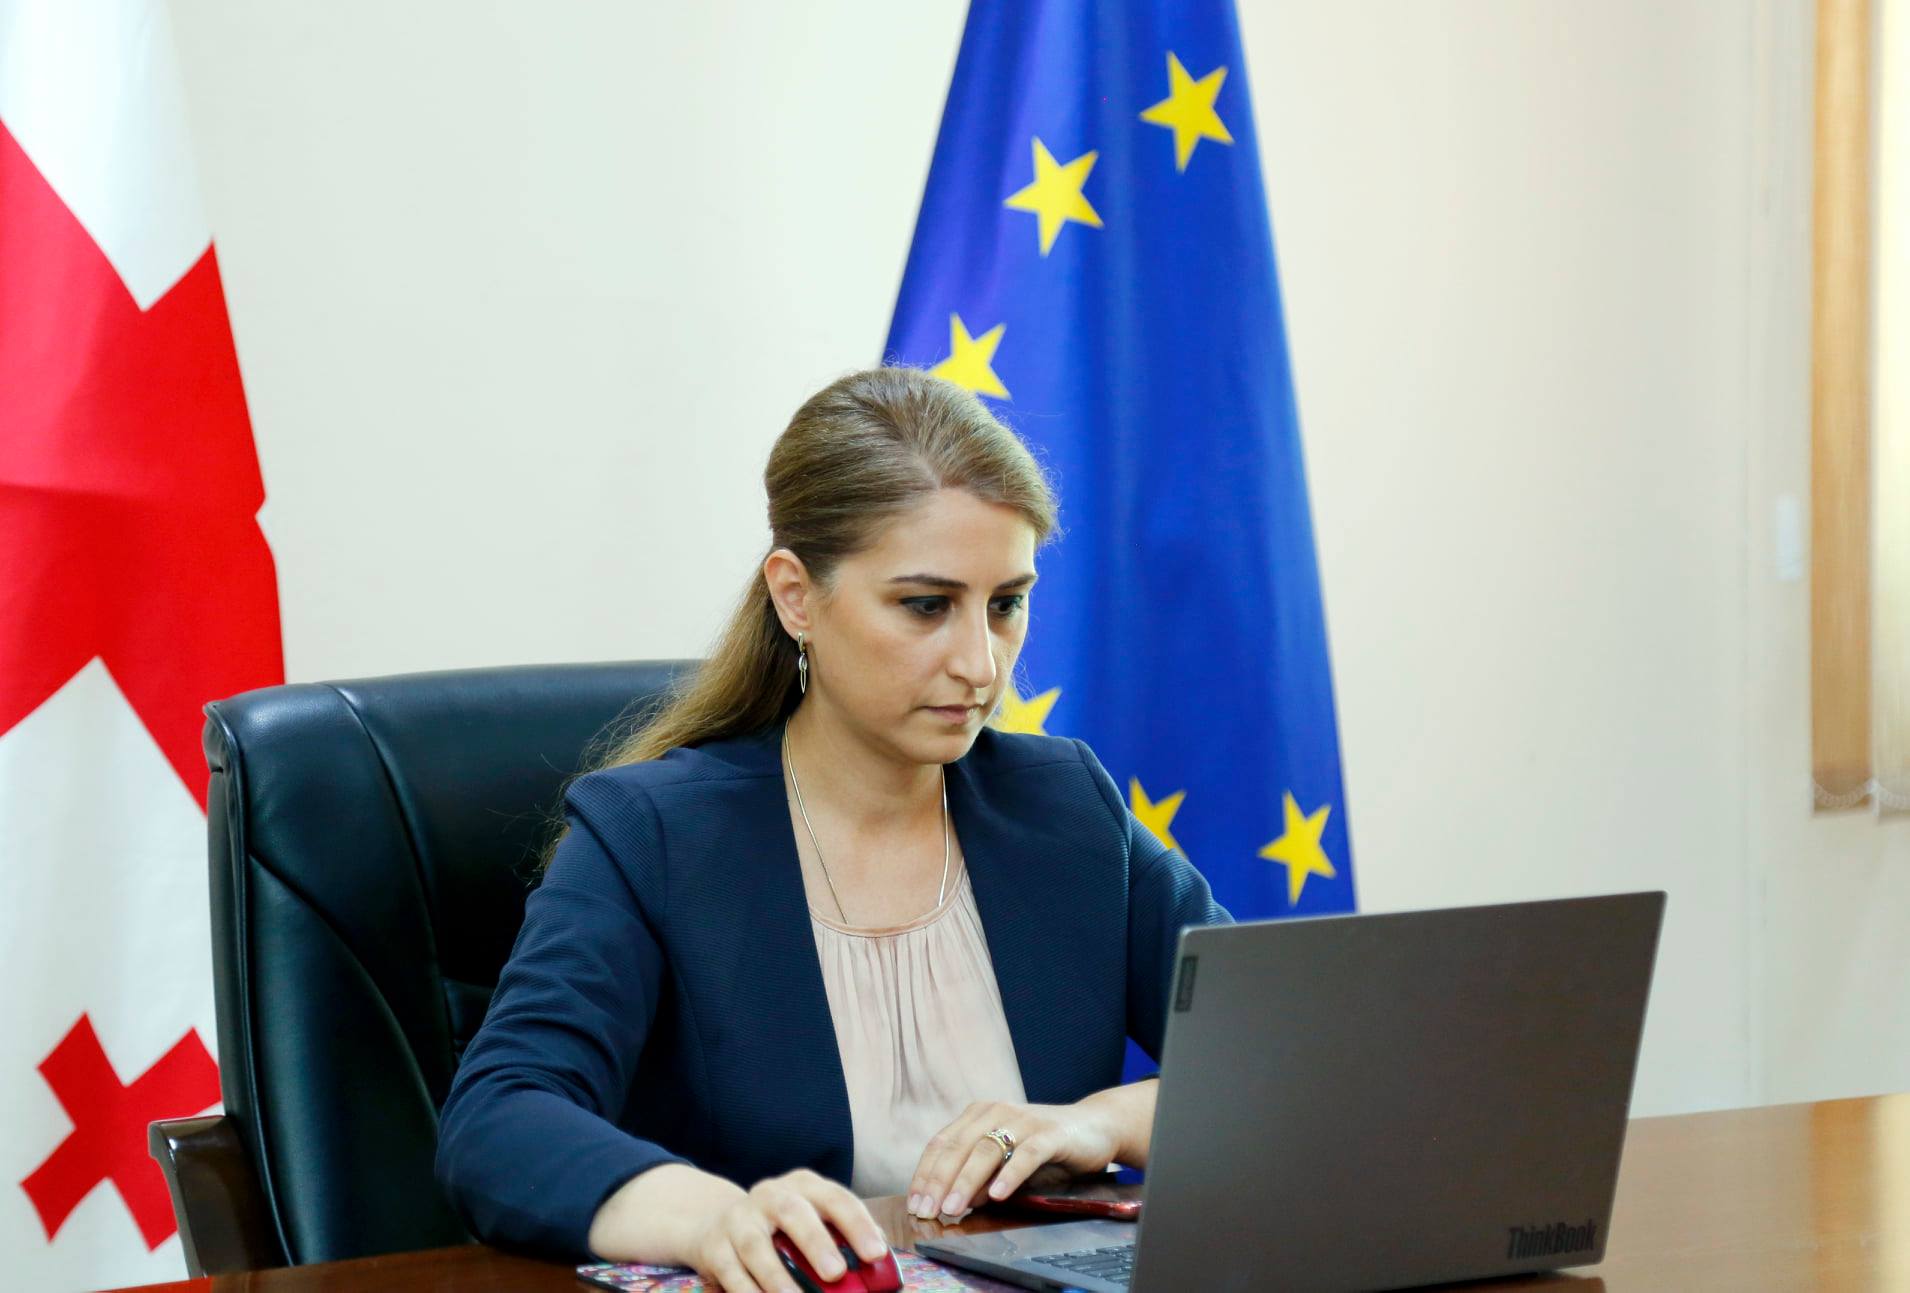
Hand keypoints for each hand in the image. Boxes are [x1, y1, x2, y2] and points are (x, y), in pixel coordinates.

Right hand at [685, 1168, 887, 1292]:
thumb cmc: (780, 1228)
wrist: (716, 1223)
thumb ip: (842, 1238)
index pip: (835, 1198)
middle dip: (815, 1242)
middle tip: (836, 1273)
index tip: (877, 1253)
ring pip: (756, 1246)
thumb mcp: (811, 1220)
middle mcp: (770, 1195)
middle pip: (792, 1212)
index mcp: (803, 1186)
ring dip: (777, 1277)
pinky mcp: (714, 1246)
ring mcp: (739, 1219)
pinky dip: (749, 1292)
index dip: (857, 1224)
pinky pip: (731, 1273)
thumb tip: (882, 1265)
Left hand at [905, 1098, 1119, 1221]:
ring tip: (954, 1208)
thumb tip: (954, 1201)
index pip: (941, 1144)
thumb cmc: (1044, 1147)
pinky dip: (1009, 1174)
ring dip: (966, 1181)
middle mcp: (995, 1111)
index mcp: (978, 1115)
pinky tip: (997, 1195)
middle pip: (957, 1147)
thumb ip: (979, 1178)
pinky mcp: (1049, 1133)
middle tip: (927, 1212)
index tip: (914, 1204)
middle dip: (938, 1182)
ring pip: (986, 1150)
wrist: (1094, 1127)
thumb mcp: (1005, 1163)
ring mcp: (1022, 1120)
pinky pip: (1025, 1154)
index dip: (924, 1174)